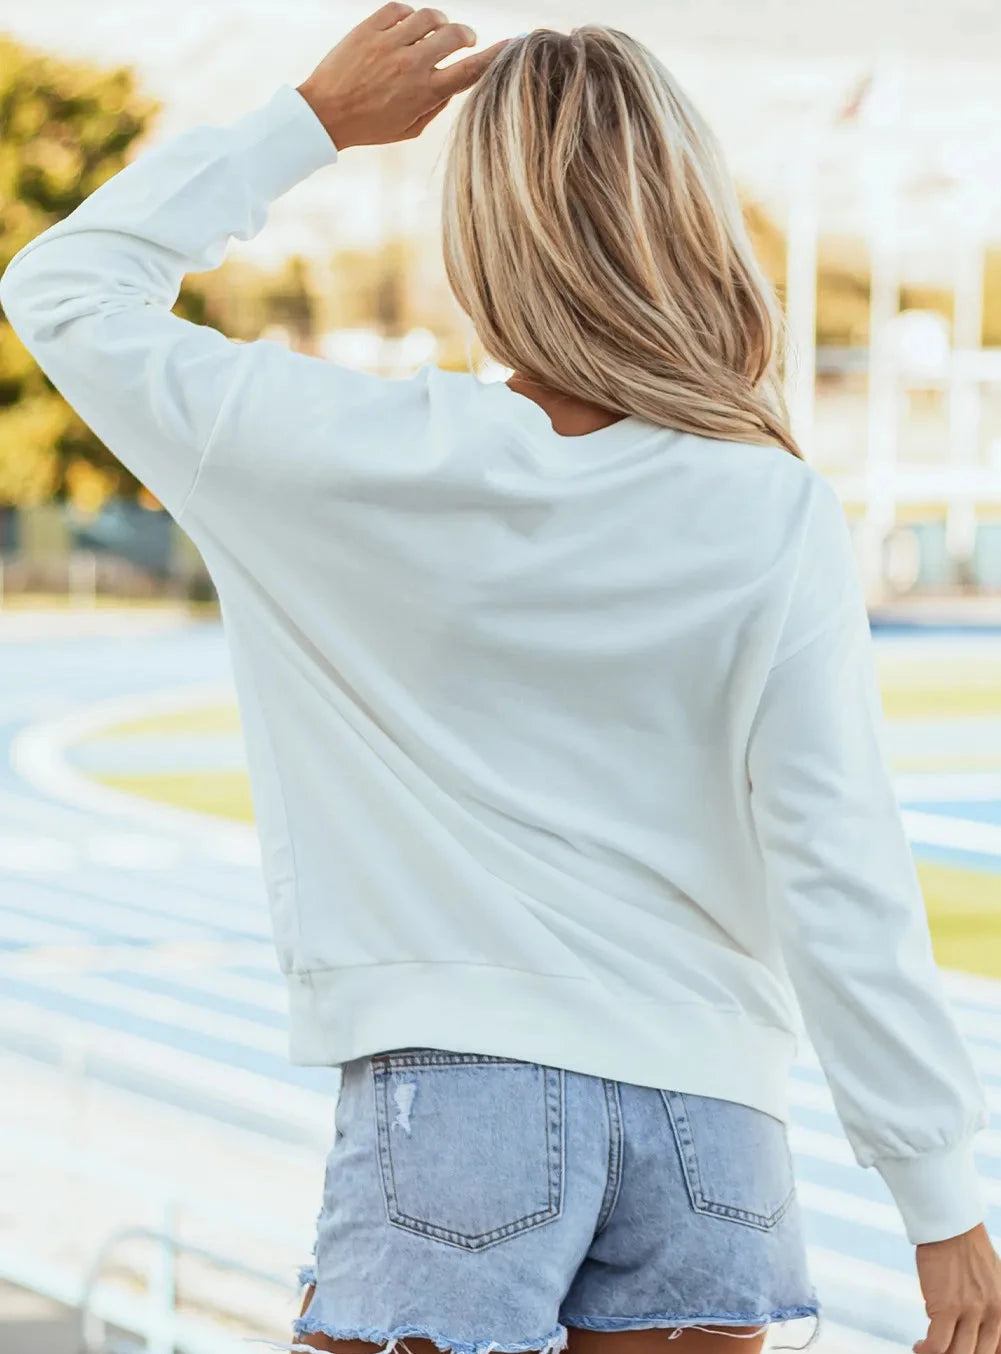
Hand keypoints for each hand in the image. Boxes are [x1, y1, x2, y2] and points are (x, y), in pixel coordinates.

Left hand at [296, 2, 509, 150]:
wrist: (326, 113)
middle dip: (465, 34)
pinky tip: (407, 26)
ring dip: (439, 21)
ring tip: (436, 30)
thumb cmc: (369, 126)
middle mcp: (411, 64)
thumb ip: (435, 106)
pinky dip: (409, 15)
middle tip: (465, 39)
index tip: (512, 43)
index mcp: (425, 92)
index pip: (470, 70)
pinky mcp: (370, 27)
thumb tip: (453, 83)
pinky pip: (400, 8)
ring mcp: (390, 43)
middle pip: (454, 34)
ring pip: (430, 16)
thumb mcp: (409, 128)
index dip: (495, 55)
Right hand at [915, 1223, 1000, 1353]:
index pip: (999, 1351)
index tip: (961, 1350)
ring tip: (927, 1350)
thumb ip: (993, 1310)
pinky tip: (919, 1346)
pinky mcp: (946, 1307)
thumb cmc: (968, 1251)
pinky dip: (926, 1350)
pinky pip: (937, 1344)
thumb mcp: (994, 1284)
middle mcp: (994, 1314)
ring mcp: (971, 1312)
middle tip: (946, 1351)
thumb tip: (981, 1336)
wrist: (950, 1225)